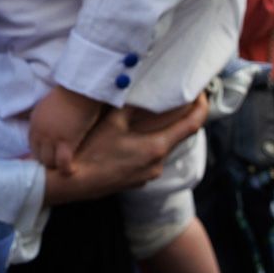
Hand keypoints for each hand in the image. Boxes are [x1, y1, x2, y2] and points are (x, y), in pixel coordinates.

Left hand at [27, 85, 102, 171]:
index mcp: (34, 124)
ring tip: (64, 166)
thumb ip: (30, 114)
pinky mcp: (66, 142)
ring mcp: (52, 139)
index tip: (48, 155)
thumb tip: (15, 115)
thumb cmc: (64, 96)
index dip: (40, 153)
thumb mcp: (42, 105)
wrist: (78, 91)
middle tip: (58, 162)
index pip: (31, 146)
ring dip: (56, 165)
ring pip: (49, 162)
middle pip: (38, 156)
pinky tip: (71, 170)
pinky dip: (66, 168)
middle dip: (47, 161)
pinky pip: (62, 162)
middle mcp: (40, 133)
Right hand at [43, 94, 207, 204]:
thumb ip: (133, 105)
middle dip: (181, 116)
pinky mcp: (137, 181)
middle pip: (179, 135)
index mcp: (157, 146)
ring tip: (154, 115)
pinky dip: (150, 144)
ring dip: (163, 131)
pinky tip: (134, 137)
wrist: (71, 184)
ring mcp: (148, 175)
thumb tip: (145, 88)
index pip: (192, 125)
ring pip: (163, 147)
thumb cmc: (91, 151)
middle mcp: (158, 163)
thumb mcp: (112, 121)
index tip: (201, 93)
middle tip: (178, 97)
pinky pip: (150, 158)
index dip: (202, 107)